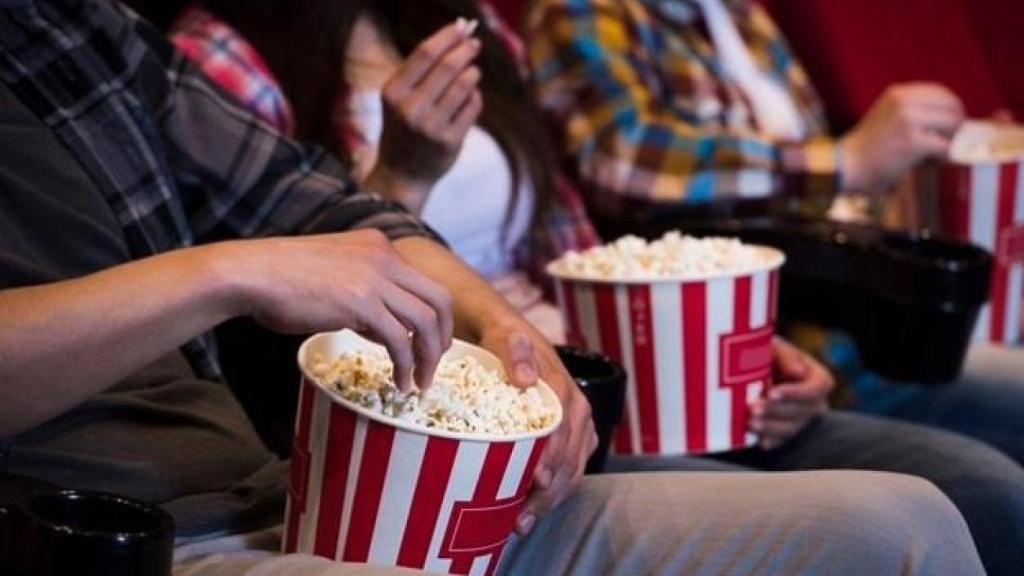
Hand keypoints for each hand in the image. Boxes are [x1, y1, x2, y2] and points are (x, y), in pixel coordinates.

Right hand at [230, 230, 452, 390]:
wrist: (249, 273)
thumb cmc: (280, 279)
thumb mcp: (334, 276)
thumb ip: (364, 296)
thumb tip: (383, 330)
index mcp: (378, 246)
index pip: (425, 282)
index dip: (435, 317)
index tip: (431, 344)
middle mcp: (384, 257)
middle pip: (439, 299)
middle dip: (444, 337)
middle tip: (435, 364)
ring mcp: (375, 278)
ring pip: (426, 321)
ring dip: (429, 357)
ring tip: (420, 382)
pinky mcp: (361, 303)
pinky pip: (400, 339)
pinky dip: (406, 365)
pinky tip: (399, 381)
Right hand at [366, 20, 483, 212]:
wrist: (401, 174)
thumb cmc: (404, 127)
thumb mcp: (399, 98)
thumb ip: (422, 71)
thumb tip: (458, 36)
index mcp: (393, 92)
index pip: (424, 54)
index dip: (447, 37)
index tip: (461, 29)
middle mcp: (409, 109)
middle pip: (448, 67)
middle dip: (465, 51)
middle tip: (475, 44)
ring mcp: (430, 127)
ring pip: (464, 86)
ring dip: (473, 73)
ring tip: (472, 72)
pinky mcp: (449, 142)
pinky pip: (472, 107)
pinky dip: (475, 97)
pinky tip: (470, 97)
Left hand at [478, 317, 597, 535]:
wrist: (498, 333)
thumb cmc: (497, 335)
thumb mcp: (501, 333)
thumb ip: (514, 350)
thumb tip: (528, 378)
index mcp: (563, 386)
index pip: (565, 427)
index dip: (554, 455)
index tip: (538, 480)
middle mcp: (575, 409)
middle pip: (571, 456)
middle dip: (550, 490)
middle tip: (522, 518)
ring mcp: (572, 426)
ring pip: (571, 469)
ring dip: (549, 499)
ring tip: (520, 525)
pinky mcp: (564, 439)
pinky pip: (565, 470)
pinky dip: (550, 494)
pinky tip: (527, 512)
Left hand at [748, 338, 832, 449]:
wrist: (747, 368)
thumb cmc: (765, 351)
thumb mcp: (775, 346)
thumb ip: (787, 356)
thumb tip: (798, 373)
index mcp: (818, 378)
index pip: (817, 388)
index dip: (795, 393)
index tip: (772, 393)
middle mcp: (814, 402)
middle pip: (803, 412)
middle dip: (776, 410)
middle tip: (753, 407)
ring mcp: (800, 420)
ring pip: (790, 429)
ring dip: (769, 427)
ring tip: (748, 421)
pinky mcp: (784, 433)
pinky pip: (779, 441)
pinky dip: (766, 440)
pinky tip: (754, 438)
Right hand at [840, 83, 964, 192]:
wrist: (846, 166)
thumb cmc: (868, 148)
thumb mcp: (887, 115)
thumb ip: (912, 110)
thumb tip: (950, 116)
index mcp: (898, 93)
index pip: (942, 93)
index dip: (952, 110)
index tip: (949, 127)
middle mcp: (904, 102)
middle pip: (952, 108)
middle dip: (954, 127)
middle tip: (945, 142)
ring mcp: (908, 120)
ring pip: (953, 125)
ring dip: (950, 142)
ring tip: (935, 154)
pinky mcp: (912, 142)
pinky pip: (945, 147)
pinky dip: (943, 157)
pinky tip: (931, 163)